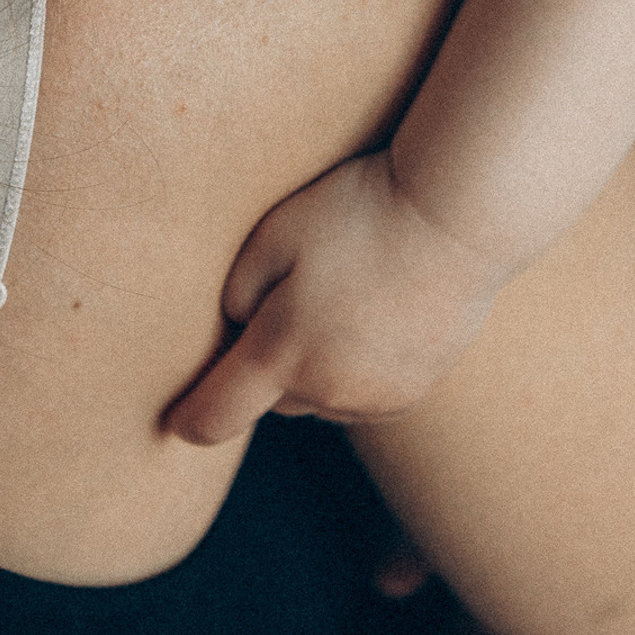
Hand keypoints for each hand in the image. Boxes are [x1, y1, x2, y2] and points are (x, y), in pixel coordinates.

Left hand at [165, 150, 504, 444]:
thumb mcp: (275, 234)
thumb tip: (234, 330)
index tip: (174, 422)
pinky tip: (372, 313)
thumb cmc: (358, 213)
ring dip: (314, 368)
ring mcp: (378, 398)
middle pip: (275, 398)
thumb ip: (238, 291)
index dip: (191, 420)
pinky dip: (356, 367)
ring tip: (337, 298)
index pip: (219, 413)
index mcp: (283, 353)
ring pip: (322, 397)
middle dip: (265, 367)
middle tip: (282, 301)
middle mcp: (329, 391)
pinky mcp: (418, 390)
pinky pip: (365, 394)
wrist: (460, 218)